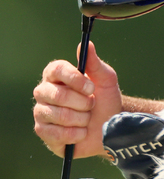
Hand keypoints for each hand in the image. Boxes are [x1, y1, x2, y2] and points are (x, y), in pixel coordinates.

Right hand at [33, 41, 122, 158]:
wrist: (107, 127)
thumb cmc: (105, 99)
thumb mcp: (106, 80)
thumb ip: (95, 63)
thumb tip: (87, 44)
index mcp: (57, 75)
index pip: (56, 69)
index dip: (74, 79)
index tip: (91, 87)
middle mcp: (44, 91)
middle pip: (58, 95)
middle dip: (82, 103)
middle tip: (92, 104)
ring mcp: (41, 112)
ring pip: (59, 115)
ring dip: (82, 119)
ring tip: (87, 118)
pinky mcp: (43, 132)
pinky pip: (57, 134)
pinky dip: (76, 134)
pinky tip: (81, 132)